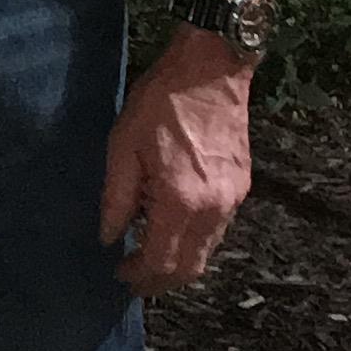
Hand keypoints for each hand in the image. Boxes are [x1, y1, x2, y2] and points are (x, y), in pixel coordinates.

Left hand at [97, 30, 253, 290]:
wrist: (211, 69)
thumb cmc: (161, 102)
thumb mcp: (123, 147)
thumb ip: (116, 199)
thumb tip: (109, 237)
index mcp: (180, 201)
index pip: (161, 262)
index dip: (139, 276)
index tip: (119, 275)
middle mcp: (212, 209)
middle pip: (190, 268)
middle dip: (161, 281)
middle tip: (135, 278)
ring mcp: (232, 199)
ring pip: (207, 252)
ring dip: (179, 262)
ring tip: (149, 253)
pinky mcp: (242, 187)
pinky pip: (218, 230)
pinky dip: (194, 240)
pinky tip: (172, 226)